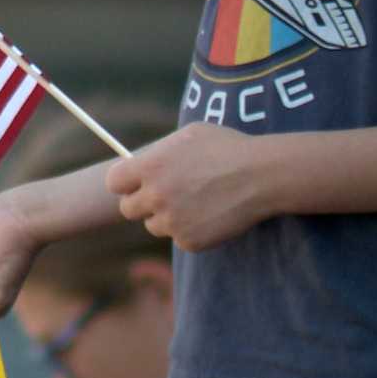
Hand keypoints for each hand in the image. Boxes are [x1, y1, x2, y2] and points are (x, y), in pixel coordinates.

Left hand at [105, 123, 269, 251]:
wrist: (263, 176)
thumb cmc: (228, 149)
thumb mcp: (189, 136)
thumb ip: (159, 153)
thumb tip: (139, 161)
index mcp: (149, 167)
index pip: (114, 182)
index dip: (125, 183)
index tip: (134, 184)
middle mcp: (155, 195)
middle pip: (128, 209)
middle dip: (143, 203)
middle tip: (164, 196)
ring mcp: (171, 221)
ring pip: (154, 225)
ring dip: (167, 218)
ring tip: (195, 202)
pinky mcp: (189, 240)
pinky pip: (179, 238)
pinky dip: (191, 230)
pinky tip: (211, 214)